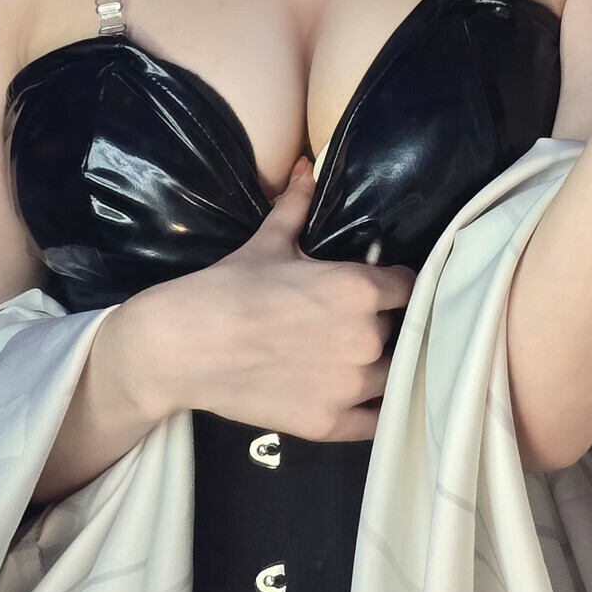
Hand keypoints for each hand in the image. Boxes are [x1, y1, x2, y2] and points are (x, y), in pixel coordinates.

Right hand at [131, 160, 413, 442]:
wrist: (182, 346)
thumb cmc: (227, 288)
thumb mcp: (268, 242)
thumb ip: (298, 206)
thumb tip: (308, 168)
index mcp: (358, 288)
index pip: (408, 286)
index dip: (395, 285)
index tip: (381, 288)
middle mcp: (365, 337)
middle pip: (400, 330)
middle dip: (381, 324)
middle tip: (351, 322)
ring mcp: (350, 385)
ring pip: (392, 375)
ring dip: (379, 366)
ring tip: (350, 358)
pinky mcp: (331, 423)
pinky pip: (378, 421)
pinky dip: (375, 409)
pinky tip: (363, 398)